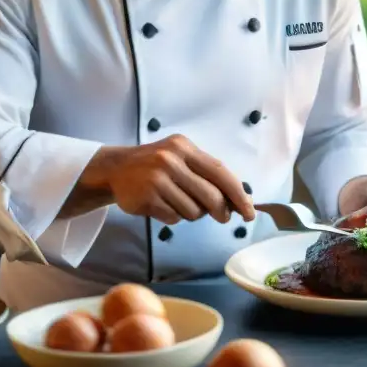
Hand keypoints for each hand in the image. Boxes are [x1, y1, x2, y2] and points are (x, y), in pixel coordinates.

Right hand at [79, 135, 254, 225]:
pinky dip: (174, 217)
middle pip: (210, 196)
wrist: (116, 168)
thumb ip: (206, 174)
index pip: (220, 172)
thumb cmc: (158, 165)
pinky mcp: (145, 199)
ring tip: (179, 202)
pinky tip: (163, 206)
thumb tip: (238, 200)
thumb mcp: (181, 157)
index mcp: (185, 148)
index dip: (238, 194)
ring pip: (193, 211)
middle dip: (221, 211)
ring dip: (192, 213)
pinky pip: (174, 218)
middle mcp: (170, 160)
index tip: (250, 212)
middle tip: (223, 217)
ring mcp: (156, 180)